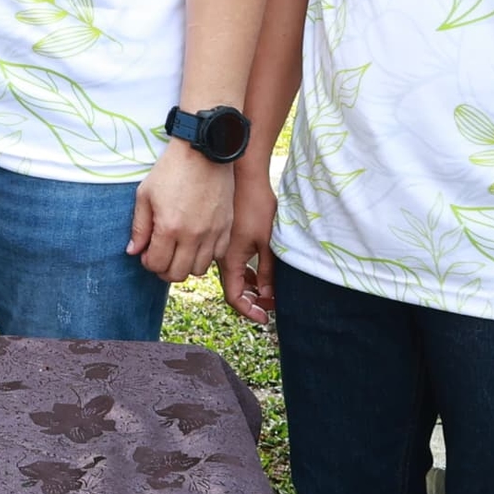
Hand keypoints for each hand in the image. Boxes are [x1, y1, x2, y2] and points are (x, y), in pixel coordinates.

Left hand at [125, 142, 233, 281]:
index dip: (148, 263)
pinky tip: (197, 243)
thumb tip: (133, 251)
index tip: (147, 253)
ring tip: (179, 250)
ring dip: (186, 264)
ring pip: (199, 269)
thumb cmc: (171, 169)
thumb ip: (139, 227)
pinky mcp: (227, 226)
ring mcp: (213, 232)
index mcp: (169, 227)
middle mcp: (193, 235)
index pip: (157, 265)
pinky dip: (206, 255)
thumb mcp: (145, 195)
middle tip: (161, 256)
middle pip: (178, 274)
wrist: (204, 151)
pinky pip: (218, 255)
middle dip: (164, 269)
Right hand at [218, 169, 278, 326]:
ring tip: (269, 291)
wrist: (243, 175)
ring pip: (234, 277)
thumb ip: (267, 272)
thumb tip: (268, 297)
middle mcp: (221, 257)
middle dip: (252, 302)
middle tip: (272, 306)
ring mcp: (222, 247)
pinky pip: (235, 264)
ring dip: (250, 288)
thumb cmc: (257, 206)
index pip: (234, 297)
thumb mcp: (268, 242)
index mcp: (229, 260)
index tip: (265, 318)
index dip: (249, 311)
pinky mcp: (226, 238)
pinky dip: (247, 273)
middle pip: (234, 289)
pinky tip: (261, 272)